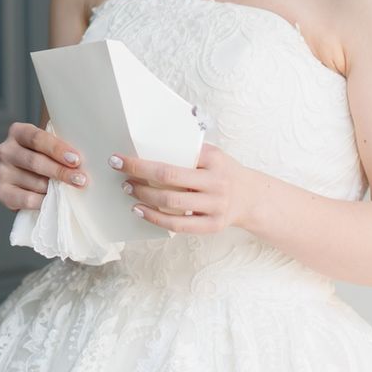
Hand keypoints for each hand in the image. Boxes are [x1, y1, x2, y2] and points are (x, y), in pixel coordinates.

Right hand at [0, 121, 86, 211]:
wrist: (31, 176)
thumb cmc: (46, 157)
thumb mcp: (50, 145)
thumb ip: (61, 146)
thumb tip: (82, 159)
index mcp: (18, 132)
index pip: (37, 138)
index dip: (57, 149)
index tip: (76, 159)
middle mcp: (6, 150)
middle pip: (35, 161)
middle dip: (61, 172)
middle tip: (80, 179)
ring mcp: (1, 172)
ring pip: (34, 182)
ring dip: (55, 189)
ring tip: (69, 191)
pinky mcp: (2, 192)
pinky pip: (26, 199)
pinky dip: (43, 202)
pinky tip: (54, 201)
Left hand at [116, 144, 256, 233]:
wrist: (251, 197)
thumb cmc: (223, 171)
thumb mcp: (212, 154)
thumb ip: (187, 150)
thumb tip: (148, 146)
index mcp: (213, 160)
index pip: (173, 158)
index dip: (143, 161)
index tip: (120, 158)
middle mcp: (215, 183)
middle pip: (169, 180)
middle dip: (139, 176)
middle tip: (120, 172)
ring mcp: (215, 207)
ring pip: (172, 204)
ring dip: (145, 197)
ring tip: (128, 189)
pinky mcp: (212, 226)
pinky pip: (179, 225)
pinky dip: (156, 219)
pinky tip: (140, 211)